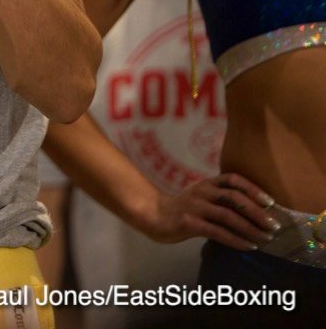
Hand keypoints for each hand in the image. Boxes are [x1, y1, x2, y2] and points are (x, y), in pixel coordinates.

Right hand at [145, 172, 278, 249]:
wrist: (152, 215)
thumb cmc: (181, 208)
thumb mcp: (200, 197)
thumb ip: (220, 199)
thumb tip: (253, 211)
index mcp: (206, 184)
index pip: (233, 179)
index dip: (253, 189)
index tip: (270, 202)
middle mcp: (201, 192)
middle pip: (234, 198)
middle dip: (258, 212)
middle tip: (274, 226)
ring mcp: (194, 207)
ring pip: (228, 216)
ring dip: (250, 229)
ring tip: (265, 239)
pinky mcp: (189, 223)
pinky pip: (217, 232)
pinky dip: (236, 240)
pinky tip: (248, 246)